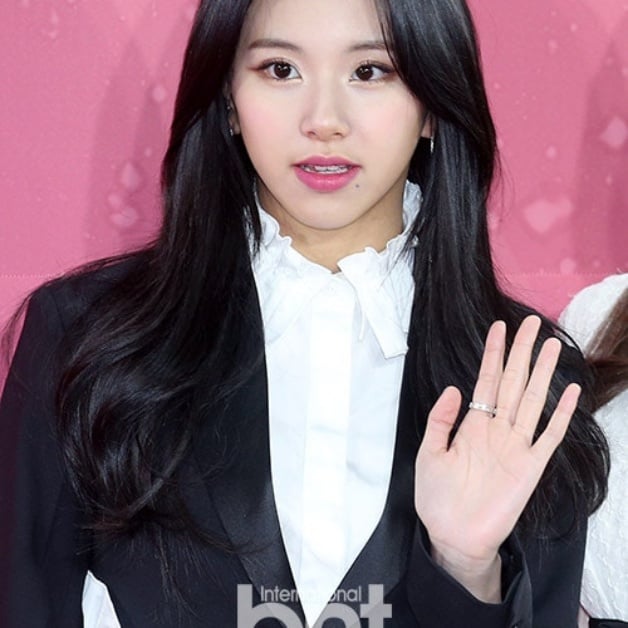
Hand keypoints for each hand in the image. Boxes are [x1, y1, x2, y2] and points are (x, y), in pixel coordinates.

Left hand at [414, 315, 579, 600]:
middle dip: (520, 352)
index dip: (492, 354)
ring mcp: (516, 446)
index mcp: (472, 424)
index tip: (498, 328)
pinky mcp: (530, 468)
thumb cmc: (437, 498)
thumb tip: (454, 388)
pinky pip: (549, 437)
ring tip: (550, 345)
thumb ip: (440, 421)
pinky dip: (561, 415)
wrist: (453, 536)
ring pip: (532, 401)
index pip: (486, 380)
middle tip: (529, 323)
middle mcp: (496, 429)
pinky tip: (570, 393)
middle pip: (511, 382)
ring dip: (541, 373)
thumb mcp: (429, 453)